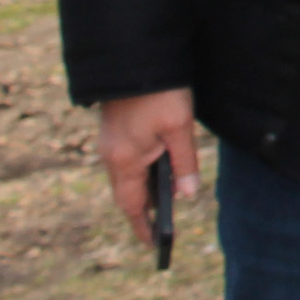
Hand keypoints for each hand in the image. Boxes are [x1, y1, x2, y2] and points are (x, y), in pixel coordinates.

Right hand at [96, 88, 198, 243]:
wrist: (136, 56)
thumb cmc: (160, 92)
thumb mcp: (179, 127)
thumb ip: (184, 163)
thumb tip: (188, 194)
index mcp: (124, 160)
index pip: (131, 205)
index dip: (142, 225)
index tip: (153, 244)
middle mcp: (111, 155)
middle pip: (127, 192)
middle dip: (145, 208)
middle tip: (164, 225)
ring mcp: (110, 143)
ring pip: (127, 176)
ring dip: (145, 188)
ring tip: (167, 199)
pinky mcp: (115, 130)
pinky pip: (128, 160)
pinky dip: (142, 170)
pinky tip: (160, 167)